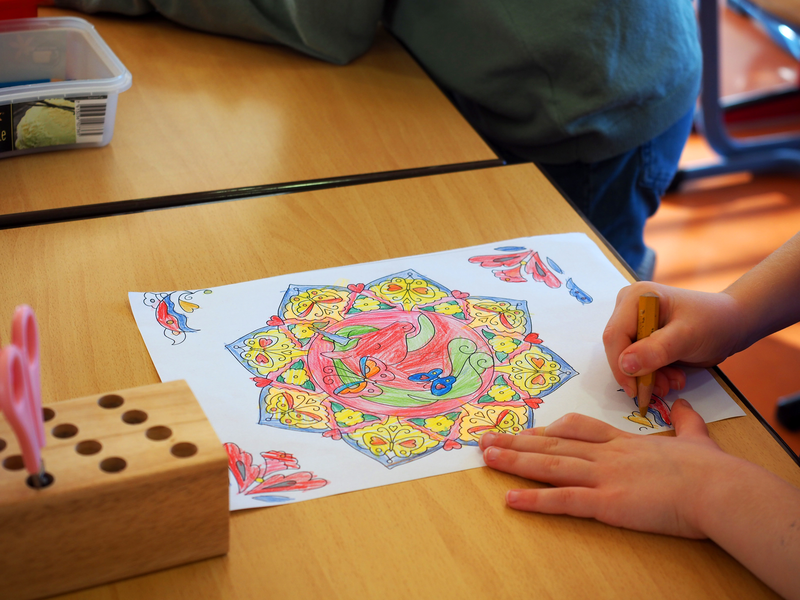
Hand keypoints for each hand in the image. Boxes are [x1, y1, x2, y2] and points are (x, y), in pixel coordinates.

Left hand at [479, 399, 745, 537]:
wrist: (719, 488)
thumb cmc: (711, 468)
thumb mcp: (696, 437)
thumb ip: (685, 421)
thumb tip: (684, 405)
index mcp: (624, 441)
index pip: (577, 430)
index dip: (549, 429)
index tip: (529, 428)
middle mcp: (607, 454)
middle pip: (553, 443)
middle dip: (517, 440)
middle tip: (486, 437)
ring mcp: (604, 476)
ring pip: (549, 464)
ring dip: (514, 460)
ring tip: (485, 456)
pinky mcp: (607, 501)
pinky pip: (563, 500)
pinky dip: (534, 500)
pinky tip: (509, 499)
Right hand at [602, 282, 742, 397]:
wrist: (733, 323)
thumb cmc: (714, 322)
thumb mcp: (687, 336)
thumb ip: (655, 350)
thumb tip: (625, 365)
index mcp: (636, 298)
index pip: (615, 335)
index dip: (620, 365)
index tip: (635, 390)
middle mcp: (629, 308)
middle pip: (618, 348)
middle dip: (638, 372)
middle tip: (661, 389)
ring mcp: (636, 322)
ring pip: (627, 359)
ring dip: (648, 377)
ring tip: (674, 382)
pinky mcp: (643, 337)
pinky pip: (638, 362)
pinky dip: (654, 374)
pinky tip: (673, 376)